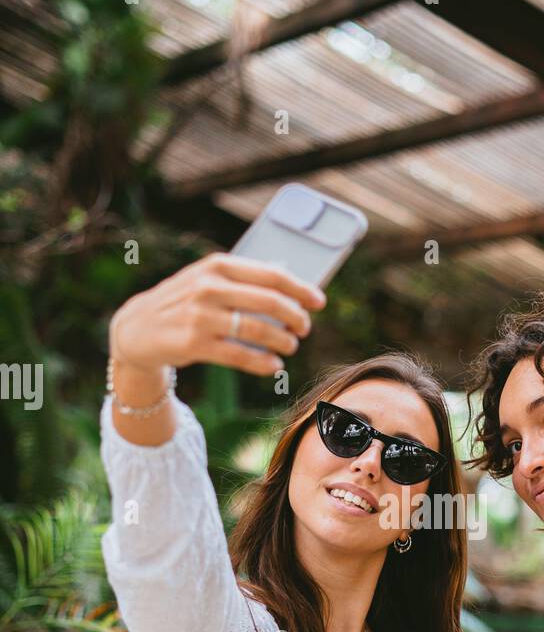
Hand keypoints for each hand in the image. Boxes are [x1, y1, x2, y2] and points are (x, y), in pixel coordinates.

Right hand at [108, 251, 325, 376]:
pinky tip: (273, 366)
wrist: (137, 327)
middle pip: (270, 302)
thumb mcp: (207, 280)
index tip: (318, 301)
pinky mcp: (194, 343)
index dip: (300, 289)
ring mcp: (200, 316)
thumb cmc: (184, 302)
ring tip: (290, 346)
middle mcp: (209, 287)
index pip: (271, 274)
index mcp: (218, 265)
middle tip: (304, 328)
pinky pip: (239, 355)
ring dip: (282, 341)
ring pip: (258, 330)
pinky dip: (262, 362)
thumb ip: (242, 282)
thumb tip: (291, 291)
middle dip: (295, 317)